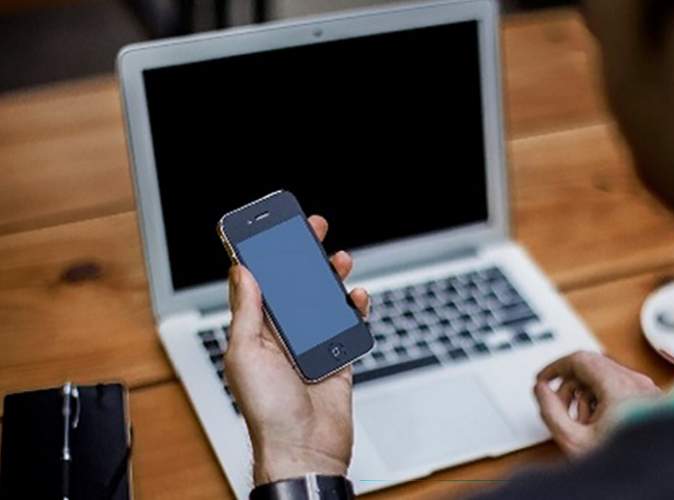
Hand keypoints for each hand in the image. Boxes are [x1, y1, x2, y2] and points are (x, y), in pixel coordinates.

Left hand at [224, 215, 369, 484]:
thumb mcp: (245, 354)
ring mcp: (311, 344)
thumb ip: (247, 311)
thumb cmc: (267, 412)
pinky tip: (355, 297)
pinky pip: (348, 324)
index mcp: (255, 331)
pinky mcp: (337, 356)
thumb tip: (242, 271)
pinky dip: (354, 308)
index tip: (271, 228)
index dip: (264, 254)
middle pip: (294, 285)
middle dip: (302, 255)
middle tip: (312, 230)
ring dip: (330, 277)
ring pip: (323, 300)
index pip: (259, 283)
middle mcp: (282, 335)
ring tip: (339, 260)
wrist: (305, 449)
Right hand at [533, 351, 661, 457]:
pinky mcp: (653, 400)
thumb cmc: (625, 464)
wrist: (656, 479)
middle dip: (569, 386)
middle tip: (558, 406)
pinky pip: (620, 388)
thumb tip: (542, 390)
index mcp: (619, 387)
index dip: (555, 367)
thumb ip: (550, 411)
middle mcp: (637, 383)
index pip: (579, 360)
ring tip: (582, 422)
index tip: (543, 379)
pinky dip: (603, 399)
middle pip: (592, 367)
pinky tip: (599, 424)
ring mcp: (648, 391)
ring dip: (586, 394)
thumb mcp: (574, 441)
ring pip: (606, 377)